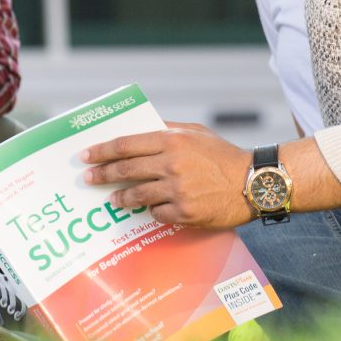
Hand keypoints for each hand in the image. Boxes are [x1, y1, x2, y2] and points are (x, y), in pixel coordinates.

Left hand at [80, 122, 253, 228]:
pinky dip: (151, 211)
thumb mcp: (196, 132)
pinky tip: (148, 210)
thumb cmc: (223, 155)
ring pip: (137, 195)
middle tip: (87, 179)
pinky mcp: (185, 213)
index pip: (126, 144)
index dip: (102, 151)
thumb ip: (167, 129)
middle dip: (102, 174)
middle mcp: (172, 164)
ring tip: (112, 200)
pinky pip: (157, 213)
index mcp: (172, 141)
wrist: (254, 182)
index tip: (85, 156)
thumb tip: (140, 126)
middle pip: (126, 169)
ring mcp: (177, 190)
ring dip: (120, 198)